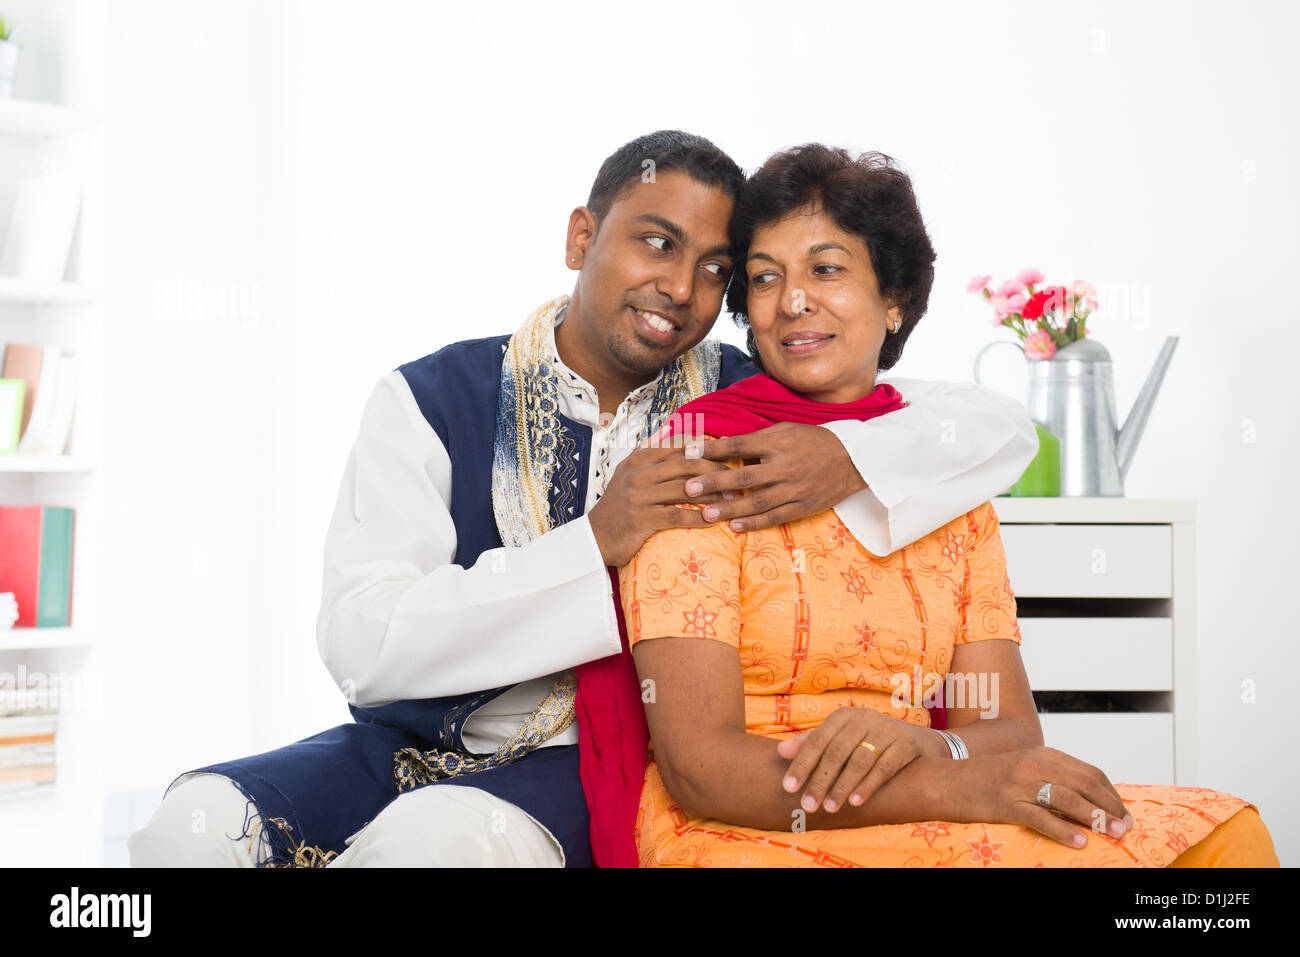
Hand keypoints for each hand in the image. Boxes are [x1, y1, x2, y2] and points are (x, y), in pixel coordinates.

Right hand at [588, 444, 731, 567]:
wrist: (594, 538)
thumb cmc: (620, 508)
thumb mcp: (631, 477)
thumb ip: (654, 461)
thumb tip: (685, 445)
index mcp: (639, 459)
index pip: (679, 448)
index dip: (707, 451)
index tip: (728, 456)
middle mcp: (638, 473)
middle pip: (686, 465)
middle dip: (715, 470)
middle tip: (736, 479)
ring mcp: (638, 495)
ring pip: (685, 489)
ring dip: (712, 495)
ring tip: (731, 500)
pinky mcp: (641, 518)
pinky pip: (677, 515)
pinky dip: (698, 517)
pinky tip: (713, 520)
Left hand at [683, 423, 867, 532]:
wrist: (853, 461)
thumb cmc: (813, 441)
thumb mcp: (786, 430)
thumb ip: (758, 440)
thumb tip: (725, 448)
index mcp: (779, 442)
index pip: (740, 445)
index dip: (713, 449)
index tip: (689, 452)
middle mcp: (785, 466)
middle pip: (744, 475)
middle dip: (714, 482)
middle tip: (689, 488)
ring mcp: (795, 489)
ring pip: (757, 501)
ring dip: (730, 508)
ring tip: (706, 514)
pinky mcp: (803, 506)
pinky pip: (775, 517)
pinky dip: (754, 523)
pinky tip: (735, 526)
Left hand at [776, 707, 942, 813]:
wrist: (911, 738)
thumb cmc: (865, 739)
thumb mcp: (839, 736)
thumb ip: (810, 743)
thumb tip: (780, 752)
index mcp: (842, 717)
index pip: (816, 741)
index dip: (801, 765)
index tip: (788, 788)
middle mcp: (863, 719)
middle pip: (836, 752)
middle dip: (820, 781)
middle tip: (807, 805)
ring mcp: (885, 730)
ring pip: (859, 761)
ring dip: (842, 786)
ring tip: (829, 807)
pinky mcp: (904, 744)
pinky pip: (884, 767)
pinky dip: (868, 785)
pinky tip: (855, 801)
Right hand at [954, 746, 1133, 847]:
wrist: (946, 780)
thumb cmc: (985, 778)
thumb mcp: (1022, 768)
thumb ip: (1050, 776)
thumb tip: (1085, 799)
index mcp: (1042, 754)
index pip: (1088, 771)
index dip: (1110, 792)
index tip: (1123, 811)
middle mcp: (1033, 764)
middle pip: (1083, 782)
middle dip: (1110, 805)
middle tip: (1126, 825)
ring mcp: (1019, 782)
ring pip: (1067, 797)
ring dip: (1095, 816)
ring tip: (1112, 832)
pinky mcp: (1005, 802)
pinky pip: (1039, 816)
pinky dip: (1062, 829)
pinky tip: (1078, 841)